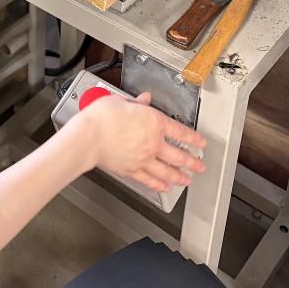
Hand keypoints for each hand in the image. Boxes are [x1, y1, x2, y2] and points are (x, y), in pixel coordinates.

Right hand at [73, 92, 206, 191]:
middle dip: (192, 162)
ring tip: (187, 180)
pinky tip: (163, 187)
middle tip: (199, 166)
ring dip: (180, 177)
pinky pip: (150, 180)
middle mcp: (153, 143)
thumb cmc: (102, 117)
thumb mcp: (120, 101)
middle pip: (179, 156)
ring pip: (167, 171)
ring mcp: (144, 159)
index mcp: (154, 123)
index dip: (193, 139)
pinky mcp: (132, 171)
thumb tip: (144, 99)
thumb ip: (135, 103)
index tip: (200, 143)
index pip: (180, 132)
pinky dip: (158, 185)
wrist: (88, 137)